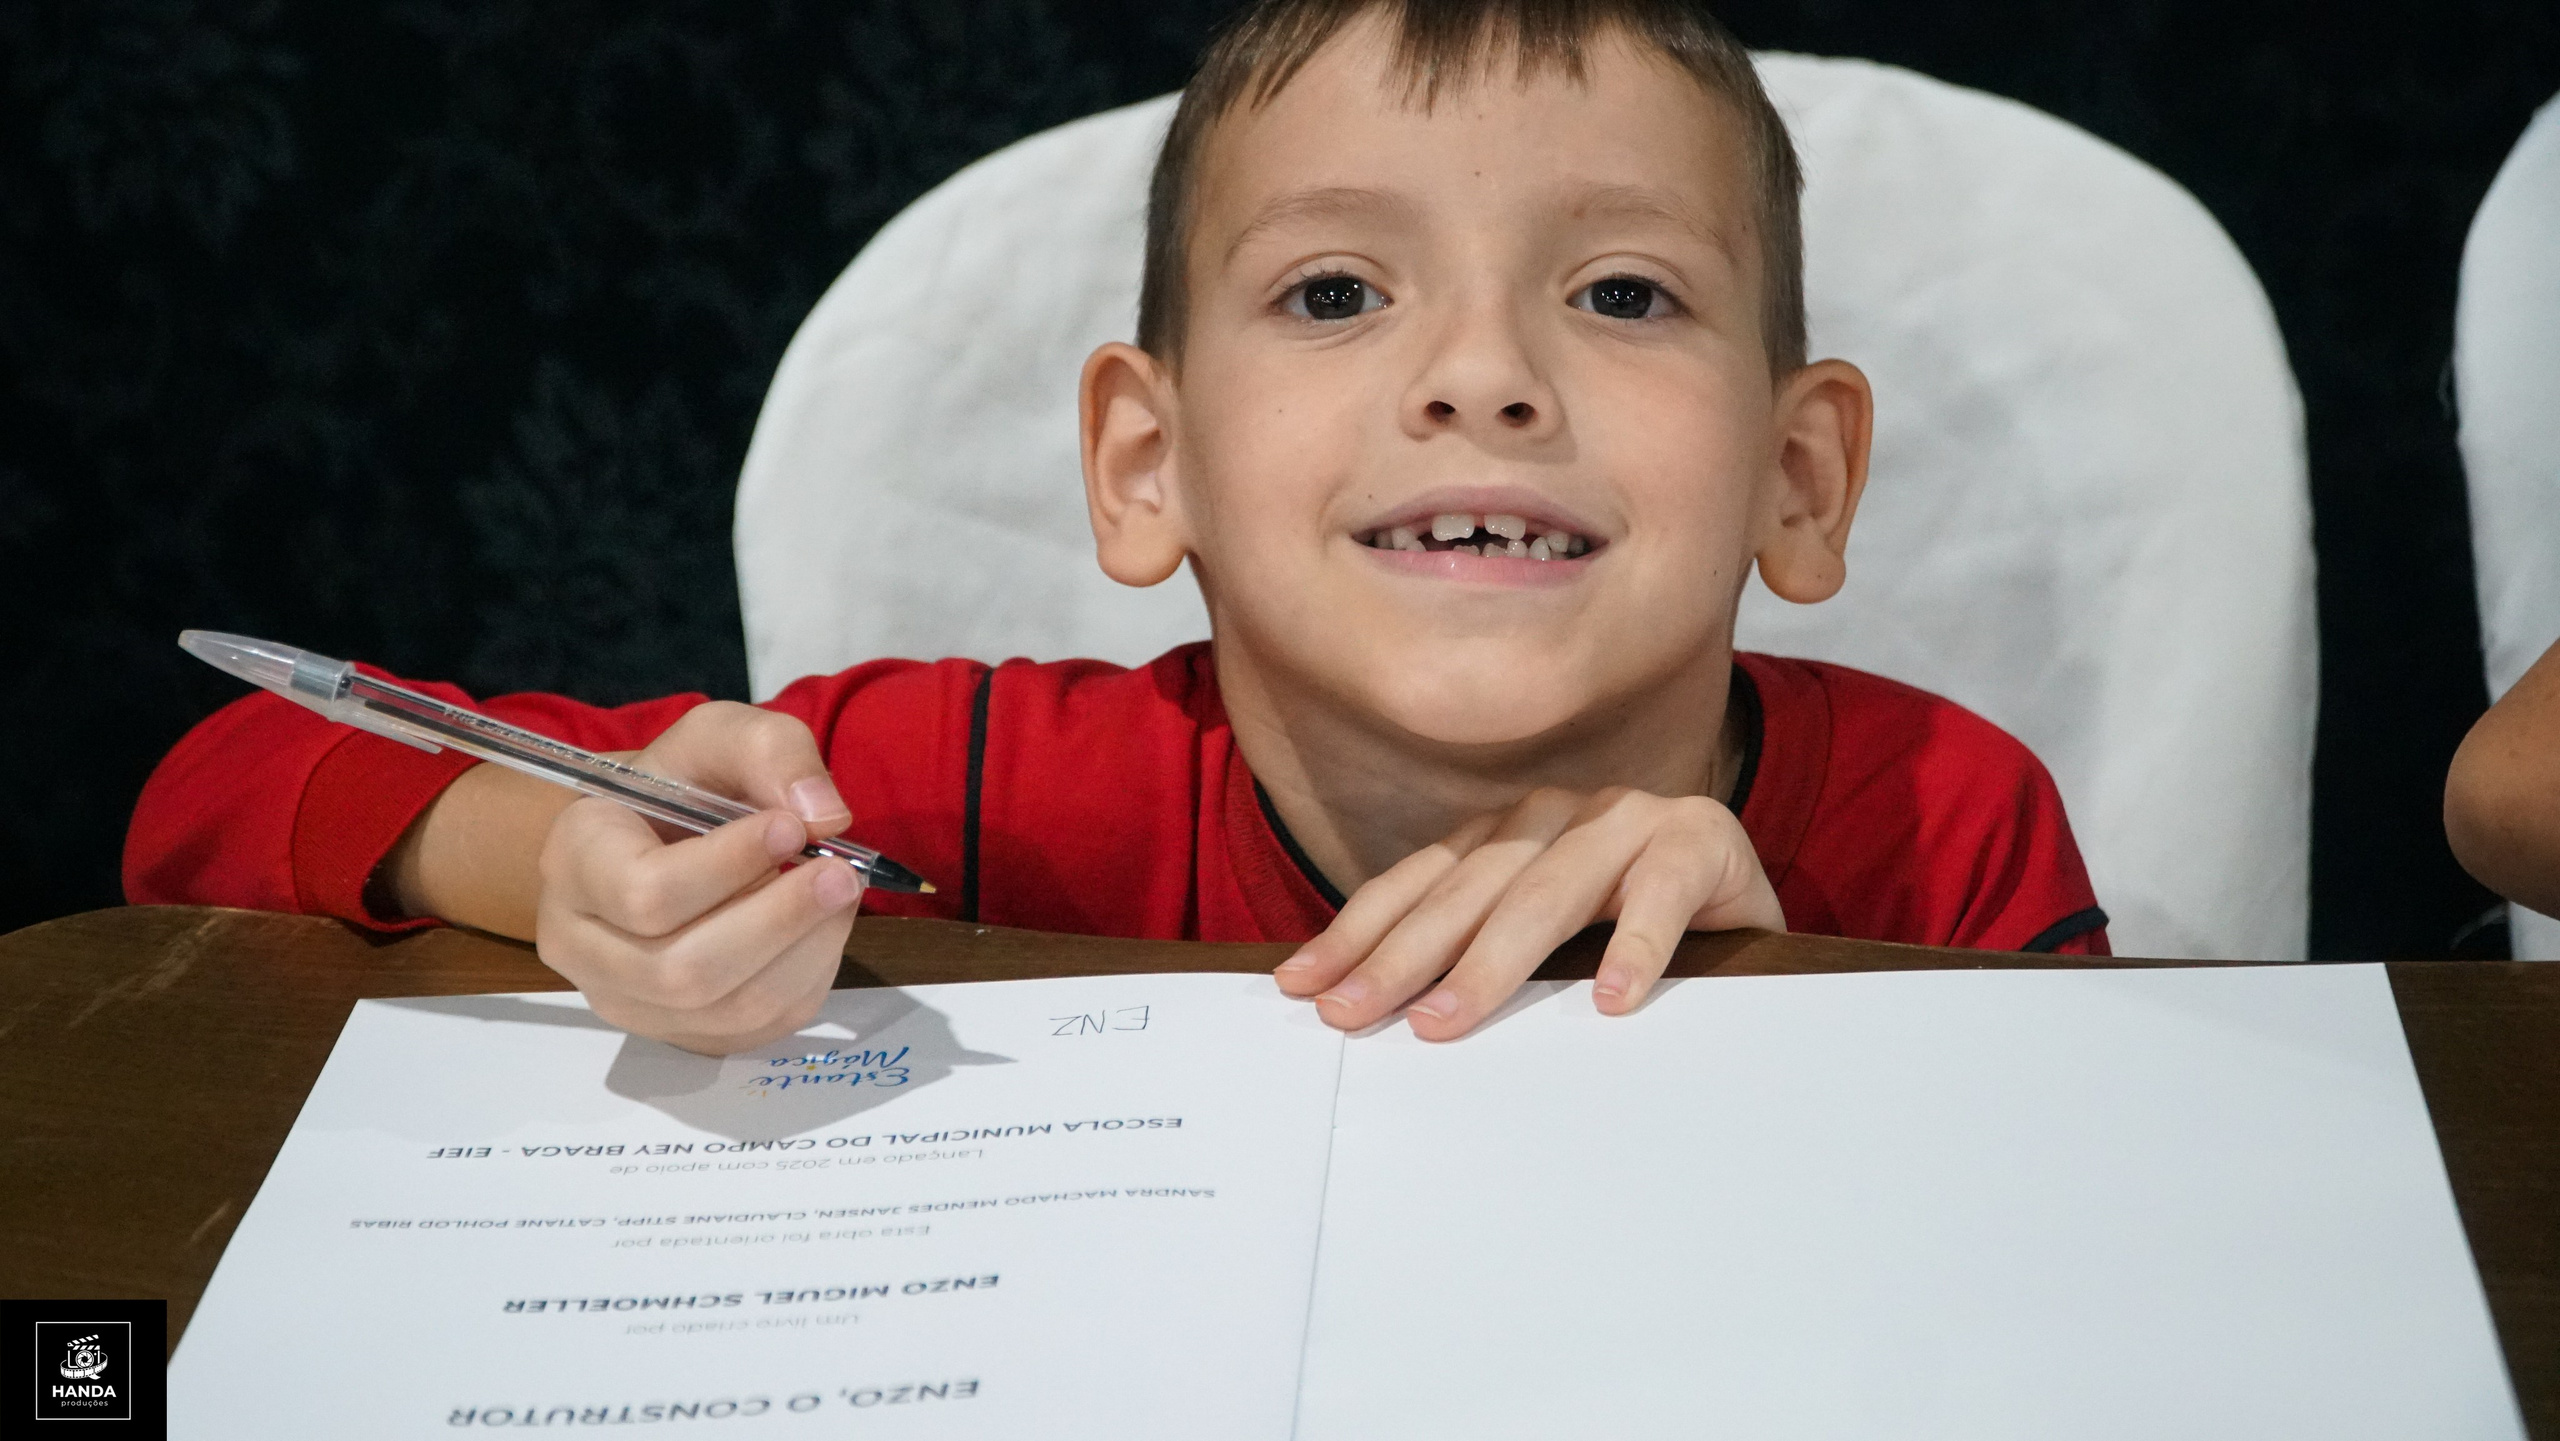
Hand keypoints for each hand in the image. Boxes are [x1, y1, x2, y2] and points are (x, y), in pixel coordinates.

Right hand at [534, 702, 861, 1054]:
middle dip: (778, 921)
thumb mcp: (720, 736)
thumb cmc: (684, 784)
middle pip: (682, 970)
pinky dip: (805, 979)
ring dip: (802, 951)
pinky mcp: (678, 1032)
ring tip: (842, 893)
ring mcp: (626, 1000)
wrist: (663, 835)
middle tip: (842, 873)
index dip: (728, 868)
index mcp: (574, 860)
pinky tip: (822, 929)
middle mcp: (580, 944)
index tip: (791, 829)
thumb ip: (770, 752)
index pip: (644, 893)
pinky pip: (753, 1028)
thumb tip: (825, 816)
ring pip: (724, 1008)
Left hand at [1272, 787, 1782, 1039]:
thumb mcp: (1545, 941)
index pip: (1420, 884)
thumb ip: (1477, 953)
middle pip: (1467, 892)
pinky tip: (1610, 1002)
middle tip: (1353, 1014)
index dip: (1359, 933)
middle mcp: (1557, 815)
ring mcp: (1629, 819)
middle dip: (1401, 958)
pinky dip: (1635, 947)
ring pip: (1547, 893)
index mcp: (1507, 833)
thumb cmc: (1629, 930)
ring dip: (1492, 962)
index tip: (1304, 986)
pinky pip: (1661, 895)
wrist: (1747, 901)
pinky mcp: (1701, 840)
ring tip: (1447, 1021)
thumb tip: (1380, 1015)